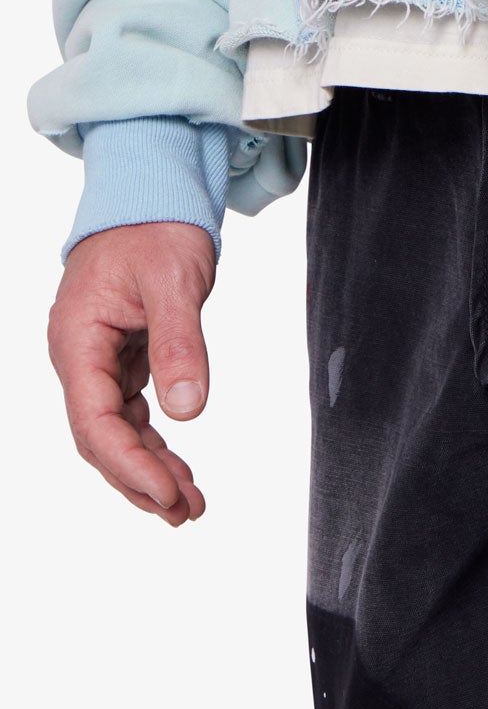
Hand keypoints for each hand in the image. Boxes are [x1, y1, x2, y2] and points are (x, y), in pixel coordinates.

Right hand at [47, 222, 216, 524]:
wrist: (151, 195)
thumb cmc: (156, 227)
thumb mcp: (176, 282)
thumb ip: (181, 344)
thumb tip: (188, 410)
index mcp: (77, 339)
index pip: (94, 422)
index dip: (130, 465)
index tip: (169, 494)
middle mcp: (78, 356)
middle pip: (99, 438)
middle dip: (140, 480)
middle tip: (186, 513)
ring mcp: (96, 361)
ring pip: (114, 433)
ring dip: (149, 470)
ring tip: (190, 505)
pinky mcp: (119, 360)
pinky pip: (129, 415)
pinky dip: (154, 444)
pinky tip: (180, 468)